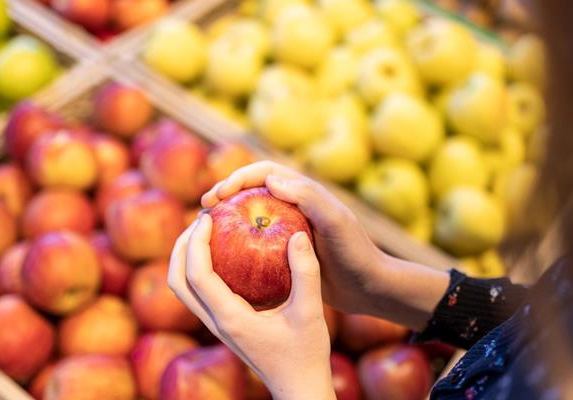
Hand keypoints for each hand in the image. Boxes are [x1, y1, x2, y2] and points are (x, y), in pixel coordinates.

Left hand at [167, 214, 334, 399]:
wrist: (299, 387)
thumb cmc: (306, 354)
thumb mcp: (312, 311)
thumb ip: (306, 272)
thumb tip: (298, 233)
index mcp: (231, 318)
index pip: (197, 275)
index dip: (196, 242)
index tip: (209, 216)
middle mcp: (216, 323)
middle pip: (177, 281)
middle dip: (182, 246)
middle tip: (201, 218)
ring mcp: (217, 326)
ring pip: (183, 289)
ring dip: (185, 258)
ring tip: (205, 231)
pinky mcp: (223, 325)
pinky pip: (199, 293)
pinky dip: (199, 268)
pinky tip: (224, 252)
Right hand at [201, 161, 387, 316]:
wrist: (369, 287)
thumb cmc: (355, 253)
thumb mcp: (335, 223)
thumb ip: (308, 198)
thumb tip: (270, 180)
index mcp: (304, 192)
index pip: (263, 172)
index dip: (236, 177)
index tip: (216, 195)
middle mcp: (294, 206)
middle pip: (251, 191)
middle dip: (224, 195)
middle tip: (203, 212)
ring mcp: (288, 230)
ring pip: (250, 218)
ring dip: (228, 220)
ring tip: (206, 234)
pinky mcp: (286, 252)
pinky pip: (256, 244)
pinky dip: (238, 247)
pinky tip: (223, 262)